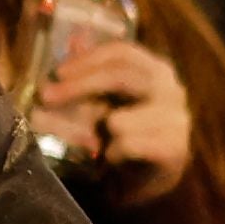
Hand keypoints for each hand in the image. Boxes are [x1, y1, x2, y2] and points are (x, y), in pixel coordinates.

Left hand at [32, 22, 191, 189]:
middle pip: (121, 76)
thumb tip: (74, 38)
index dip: (87, 59)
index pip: (121, 52)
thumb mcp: (102, 102)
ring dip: (99, 133)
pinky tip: (114, 160)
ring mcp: (177, 120)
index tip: (57, 72)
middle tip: (47, 97)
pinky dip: (114, 155)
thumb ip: (91, 72)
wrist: (142, 185)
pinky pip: (128, 146)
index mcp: (156, 70)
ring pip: (119, 119)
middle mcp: (171, 90)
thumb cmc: (120, 138)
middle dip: (79, 86)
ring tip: (97, 143)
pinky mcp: (175, 150)